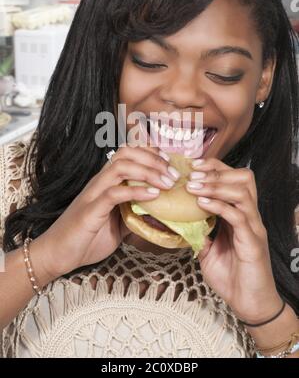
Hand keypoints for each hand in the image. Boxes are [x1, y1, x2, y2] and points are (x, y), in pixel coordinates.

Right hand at [37, 145, 178, 278]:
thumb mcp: (119, 223)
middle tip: (173, 174)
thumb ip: (136, 213)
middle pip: (126, 153)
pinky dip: (136, 191)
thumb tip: (161, 214)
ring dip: (148, 171)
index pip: (128, 154)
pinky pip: (114, 193)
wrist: (58, 254)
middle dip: (153, 159)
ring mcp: (94, 193)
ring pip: (120, 167)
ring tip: (167, 183)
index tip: (170, 163)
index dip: (150, 152)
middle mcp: (100, 182)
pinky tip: (153, 195)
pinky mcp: (91, 209)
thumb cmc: (87, 238)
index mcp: (106, 182)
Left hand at [186, 157, 281, 323]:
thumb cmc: (231, 275)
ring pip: (242, 192)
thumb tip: (177, 219)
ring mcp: (253, 227)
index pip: (233, 178)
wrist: (248, 303)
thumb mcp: (207, 249)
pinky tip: (202, 203)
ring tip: (193, 186)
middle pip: (243, 178)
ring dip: (215, 185)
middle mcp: (249, 216)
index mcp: (240, 214)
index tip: (191, 165)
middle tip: (192, 173)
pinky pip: (238, 216)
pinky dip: (219, 206)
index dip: (214, 167)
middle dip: (216, 170)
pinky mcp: (253, 242)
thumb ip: (198, 232)